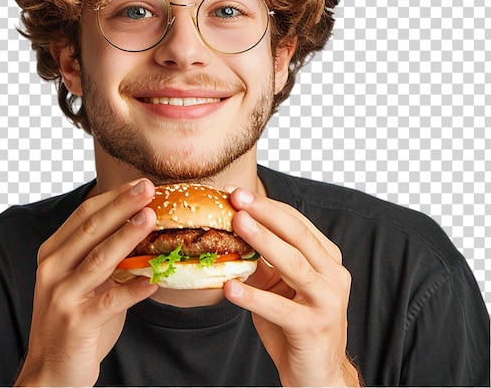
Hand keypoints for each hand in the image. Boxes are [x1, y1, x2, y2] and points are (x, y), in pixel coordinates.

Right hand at [15, 179, 158, 386]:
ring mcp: (61, 296)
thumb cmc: (74, 321)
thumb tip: (141, 228)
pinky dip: (133, 289)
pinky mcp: (76, 323)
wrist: (51, 373)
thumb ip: (104, 257)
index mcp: (53, 254)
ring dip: (127, 236)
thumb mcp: (83, 282)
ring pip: (99, 259)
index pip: (83, 216)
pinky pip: (109, 301)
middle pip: (91, 230)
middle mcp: (52, 270)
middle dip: (121, 205)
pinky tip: (153, 279)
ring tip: (150, 219)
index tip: (138, 184)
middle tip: (148, 188)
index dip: (112, 197)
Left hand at [223, 188, 361, 386]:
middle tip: (237, 199)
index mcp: (327, 259)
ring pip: (294, 264)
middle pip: (297, 236)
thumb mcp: (279, 285)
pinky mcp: (313, 328)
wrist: (317, 374)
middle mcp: (333, 275)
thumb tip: (229, 231)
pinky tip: (230, 287)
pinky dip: (253, 296)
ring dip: (263, 241)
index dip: (267, 206)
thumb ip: (263, 260)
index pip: (296, 222)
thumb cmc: (295, 324)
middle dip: (265, 213)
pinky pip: (279, 308)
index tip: (238, 193)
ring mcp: (327, 302)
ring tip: (237, 225)